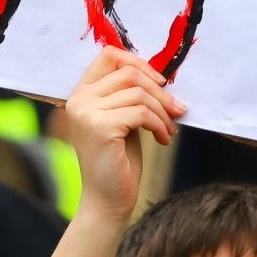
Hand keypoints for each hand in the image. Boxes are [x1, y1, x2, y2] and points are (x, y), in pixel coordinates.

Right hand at [64, 47, 184, 225]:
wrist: (107, 200)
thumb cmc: (118, 161)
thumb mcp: (124, 120)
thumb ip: (130, 96)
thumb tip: (161, 76)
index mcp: (81, 94)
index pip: (108, 56)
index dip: (139, 63)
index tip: (161, 82)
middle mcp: (79, 100)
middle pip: (128, 73)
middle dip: (159, 91)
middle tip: (177, 110)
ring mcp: (86, 113)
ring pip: (138, 93)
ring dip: (162, 111)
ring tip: (169, 130)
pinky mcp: (100, 127)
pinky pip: (141, 113)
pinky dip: (159, 124)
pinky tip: (163, 139)